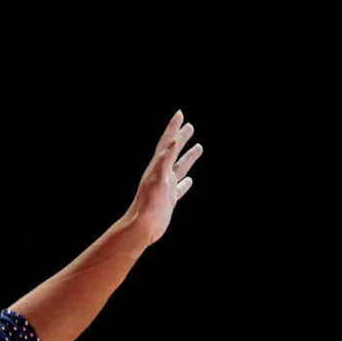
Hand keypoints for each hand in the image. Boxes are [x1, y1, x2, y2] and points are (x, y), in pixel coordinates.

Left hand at [125, 111, 202, 245]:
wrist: (142, 226)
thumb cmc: (148, 203)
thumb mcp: (157, 178)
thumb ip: (164, 159)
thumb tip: (173, 140)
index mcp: (157, 166)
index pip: (167, 142)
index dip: (173, 127)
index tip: (180, 114)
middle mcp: (161, 174)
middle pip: (173, 152)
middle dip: (181, 138)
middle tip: (190, 126)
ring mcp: (166, 187)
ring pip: (179, 167)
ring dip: (188, 157)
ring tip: (199, 147)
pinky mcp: (169, 200)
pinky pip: (180, 188)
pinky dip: (185, 182)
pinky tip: (189, 180)